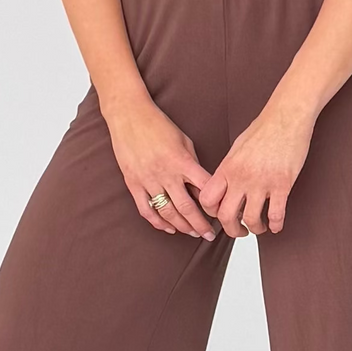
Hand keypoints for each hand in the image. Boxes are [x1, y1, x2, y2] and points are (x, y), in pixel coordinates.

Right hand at [104, 94, 218, 238]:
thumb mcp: (184, 141)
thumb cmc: (158, 125)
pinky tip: (168, 228)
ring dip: (181, 226)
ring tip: (192, 233)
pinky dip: (158, 222)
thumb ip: (192, 164)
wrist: (129, 115)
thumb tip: (202, 187)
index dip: (215, 205)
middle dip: (200, 224)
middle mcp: (166, 173)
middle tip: (210, 234)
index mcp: (182, 161)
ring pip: (167, 212)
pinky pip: (146, 209)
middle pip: (186, 207)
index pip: (204, 189)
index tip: (222, 213)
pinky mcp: (133, 183)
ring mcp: (148, 180)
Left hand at [196, 100, 312, 236]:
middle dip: (232, 230)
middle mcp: (241, 178)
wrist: (287, 117)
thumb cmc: (263, 129)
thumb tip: (225, 185)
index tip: (220, 215)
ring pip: (252, 219)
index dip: (211, 213)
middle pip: (226, 216)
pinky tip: (276, 225)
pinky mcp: (282, 184)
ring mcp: (262, 182)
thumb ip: (229, 169)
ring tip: (260, 227)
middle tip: (239, 231)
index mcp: (227, 168)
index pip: (207, 200)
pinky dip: (276, 225)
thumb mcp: (237, 148)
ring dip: (255, 229)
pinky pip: (277, 214)